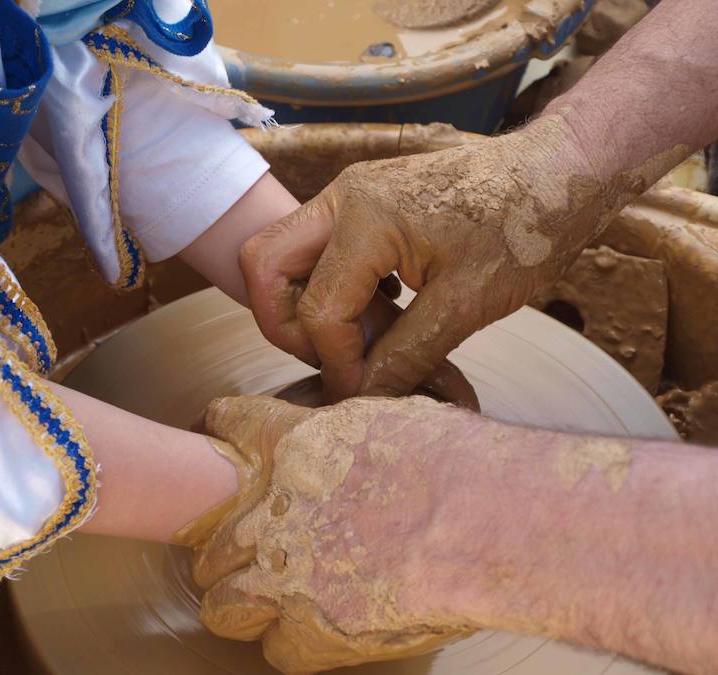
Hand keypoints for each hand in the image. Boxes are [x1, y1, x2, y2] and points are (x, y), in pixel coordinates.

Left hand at [191, 395, 481, 673]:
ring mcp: (285, 574)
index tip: (223, 437)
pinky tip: (323, 632)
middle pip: (211, 538)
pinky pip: (276, 651)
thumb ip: (349, 435)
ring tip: (270, 602)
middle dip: (229, 549)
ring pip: (222, 604)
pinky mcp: (311, 631)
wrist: (482, 518)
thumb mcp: (392, 420)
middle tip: (258, 551)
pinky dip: (296, 645)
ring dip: (243, 604)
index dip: (225, 431)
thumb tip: (353, 442)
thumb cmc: (456, 462)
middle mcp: (273, 509)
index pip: (228, 423)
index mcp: (292, 444)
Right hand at [241, 115, 613, 399]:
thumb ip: (406, 355)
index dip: (336, 362)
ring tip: (361, 336)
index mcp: (364, 218)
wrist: (561, 173)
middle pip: (263, 267)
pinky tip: (378, 310)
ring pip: (283, 256)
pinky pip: (316, 250)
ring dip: (303, 304)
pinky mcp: (365, 204)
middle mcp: (342, 198)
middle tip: (334, 356)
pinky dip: (327, 286)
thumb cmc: (526, 228)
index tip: (364, 391)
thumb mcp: (467, 303)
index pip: (317, 310)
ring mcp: (350, 197)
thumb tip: (363, 396)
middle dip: (284, 324)